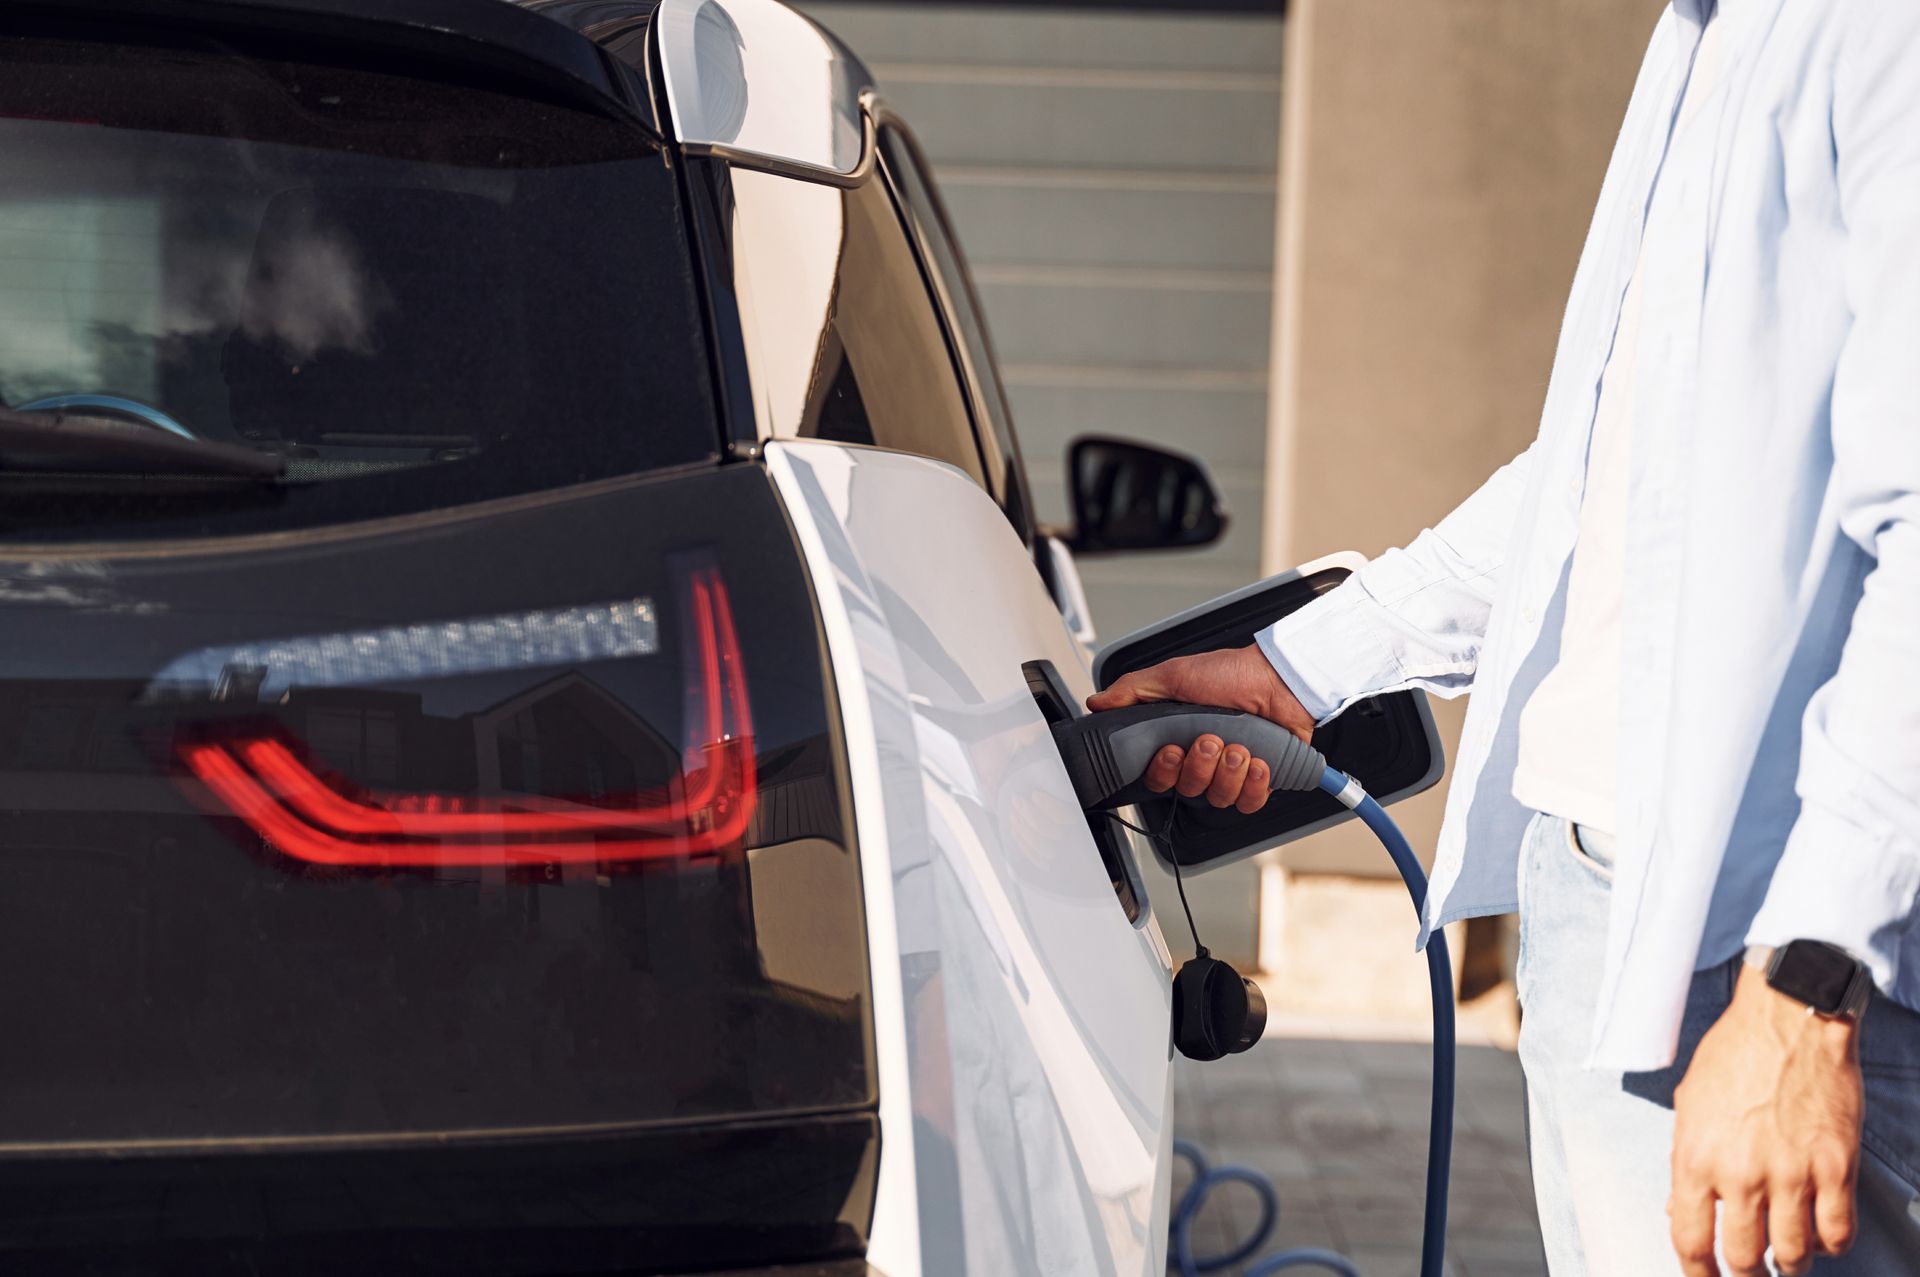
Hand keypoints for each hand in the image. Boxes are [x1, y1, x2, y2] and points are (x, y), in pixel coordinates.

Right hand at [1085, 644, 1314, 811]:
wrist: (1280, 678)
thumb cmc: (1232, 673)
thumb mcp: (1173, 675)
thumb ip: (1132, 690)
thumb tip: (1096, 702)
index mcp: (1178, 741)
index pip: (1158, 778)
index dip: (1163, 770)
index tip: (1171, 749)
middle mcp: (1203, 761)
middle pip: (1187, 790)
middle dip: (1199, 766)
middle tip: (1210, 739)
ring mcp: (1231, 772)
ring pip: (1218, 798)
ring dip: (1229, 772)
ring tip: (1240, 746)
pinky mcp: (1261, 780)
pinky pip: (1249, 802)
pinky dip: (1254, 785)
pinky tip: (1258, 762)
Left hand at [1669, 965, 1863, 1276]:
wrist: (1787, 1020)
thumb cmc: (1732, 1056)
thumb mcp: (1688, 1105)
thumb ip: (1685, 1159)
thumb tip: (1679, 1208)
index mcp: (1694, 1158)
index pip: (1689, 1240)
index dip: (1696, 1273)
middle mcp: (1740, 1174)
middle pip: (1743, 1257)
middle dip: (1745, 1274)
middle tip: (1751, 1273)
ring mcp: (1791, 1173)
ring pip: (1793, 1253)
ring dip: (1789, 1265)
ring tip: (1787, 1261)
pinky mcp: (1835, 1167)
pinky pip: (1837, 1232)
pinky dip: (1830, 1245)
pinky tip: (1821, 1238)